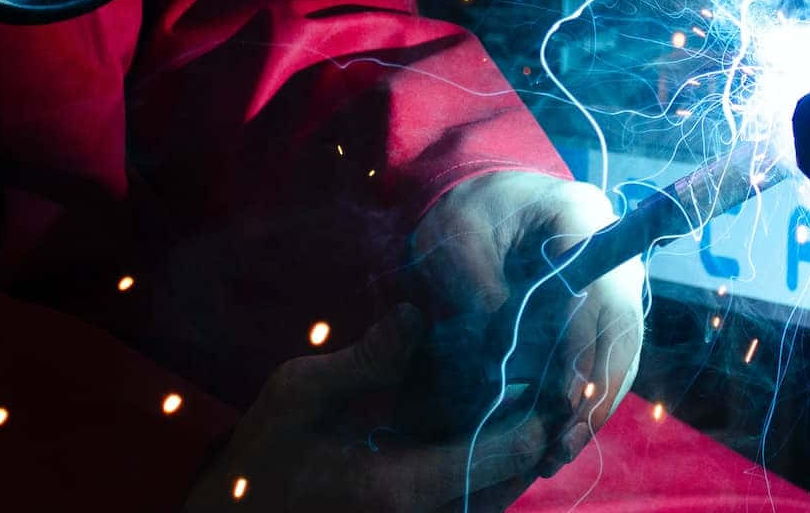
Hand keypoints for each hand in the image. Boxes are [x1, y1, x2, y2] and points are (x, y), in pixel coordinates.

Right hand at [183, 304, 552, 511]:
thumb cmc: (261, 460)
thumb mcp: (298, 395)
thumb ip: (365, 360)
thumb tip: (417, 316)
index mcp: (398, 486)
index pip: (501, 453)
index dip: (535, 411)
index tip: (543, 366)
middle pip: (512, 480)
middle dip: (536, 431)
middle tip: (548, 378)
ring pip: (495, 497)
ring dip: (515, 451)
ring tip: (524, 396)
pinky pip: (470, 503)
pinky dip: (486, 468)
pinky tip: (480, 425)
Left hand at [403, 171, 644, 477]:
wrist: (473, 199)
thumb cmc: (463, 212)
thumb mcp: (459, 242)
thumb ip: (484, 293)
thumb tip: (506, 362)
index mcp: (579, 215)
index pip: (599, 288)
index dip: (585, 346)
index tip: (565, 396)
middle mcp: (610, 248)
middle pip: (621, 327)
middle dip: (597, 389)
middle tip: (565, 439)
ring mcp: (611, 278)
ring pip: (620, 349)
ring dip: (596, 403)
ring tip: (562, 450)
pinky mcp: (599, 307)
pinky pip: (605, 355)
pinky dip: (588, 395)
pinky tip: (564, 433)